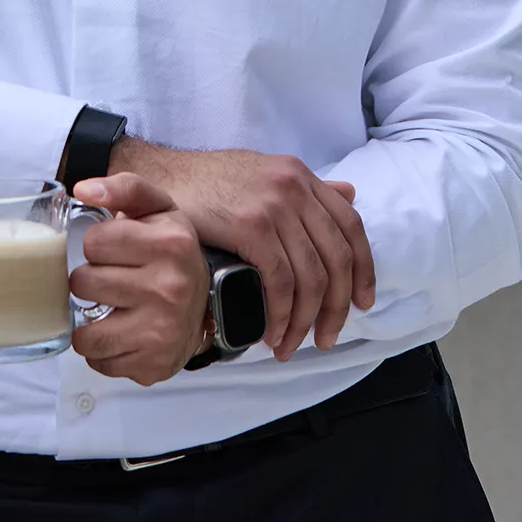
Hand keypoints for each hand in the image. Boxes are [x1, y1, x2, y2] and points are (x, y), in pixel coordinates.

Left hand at [67, 173, 211, 386]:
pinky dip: (102, 350)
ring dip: (89, 321)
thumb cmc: (170, 252)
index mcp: (170, 243)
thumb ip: (122, 188)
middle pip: (84, 284)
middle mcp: (170, 288)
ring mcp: (163, 331)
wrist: (205, 302)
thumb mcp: (156, 208)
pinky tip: (121, 332)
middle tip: (111, 279)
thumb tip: (82, 189)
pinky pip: (99, 361)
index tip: (114, 250)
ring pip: (85, 333)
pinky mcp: (154, 365)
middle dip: (90, 281)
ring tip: (109, 308)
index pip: (93, 242)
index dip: (98, 245)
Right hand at [109, 139, 373, 360]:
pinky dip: (281, 314)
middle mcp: (295, 187)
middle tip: (326, 339)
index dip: (364, 270)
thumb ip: (306, 190)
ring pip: (312, 276)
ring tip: (290, 345)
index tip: (362, 304)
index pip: (351, 226)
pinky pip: (281, 281)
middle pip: (338, 258)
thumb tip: (350, 193)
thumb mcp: (263, 176)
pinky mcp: (252, 225)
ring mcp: (275, 205)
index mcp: (301, 177)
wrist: (157, 178)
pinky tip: (271, 332)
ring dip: (305, 321)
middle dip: (337, 308)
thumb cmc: (205, 183)